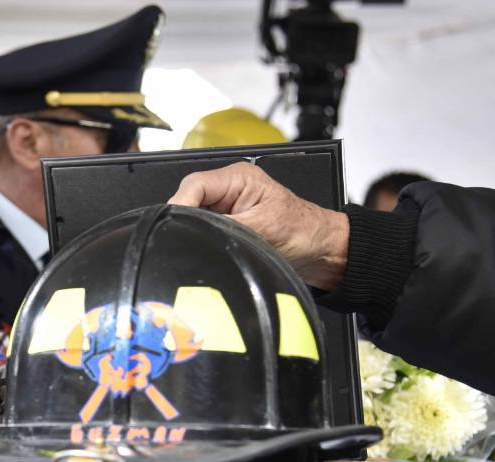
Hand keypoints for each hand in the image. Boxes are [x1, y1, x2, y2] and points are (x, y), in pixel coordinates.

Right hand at [168, 162, 349, 291]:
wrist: (321, 251)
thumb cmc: (304, 232)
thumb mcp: (262, 230)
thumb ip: (224, 227)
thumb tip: (196, 231)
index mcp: (238, 177)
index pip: (194, 185)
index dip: (180, 205)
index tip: (174, 225)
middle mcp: (229, 189)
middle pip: (189, 199)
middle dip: (185, 219)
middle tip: (186, 240)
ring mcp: (226, 207)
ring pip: (193, 216)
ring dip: (194, 231)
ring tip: (199, 245)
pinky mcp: (227, 224)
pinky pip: (203, 230)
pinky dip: (201, 239)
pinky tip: (205, 248)